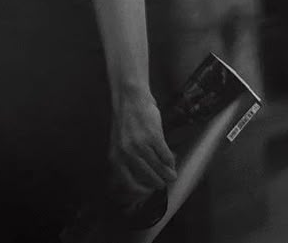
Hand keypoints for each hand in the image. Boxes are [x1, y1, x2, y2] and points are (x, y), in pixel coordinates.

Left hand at [108, 88, 176, 206]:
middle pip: (149, 178)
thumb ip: (127, 159)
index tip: (150, 191)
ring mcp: (140, 145)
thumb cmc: (125, 119)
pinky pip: (166, 156)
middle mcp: (127, 153)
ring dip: (168, 174)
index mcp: (116, 156)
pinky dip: (171, 161)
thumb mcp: (119, 141)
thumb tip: (142, 179)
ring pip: (159, 169)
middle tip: (165, 182)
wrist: (130, 96)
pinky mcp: (153, 137)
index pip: (129, 184)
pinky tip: (171, 160)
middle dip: (159, 183)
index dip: (142, 191)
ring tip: (172, 175)